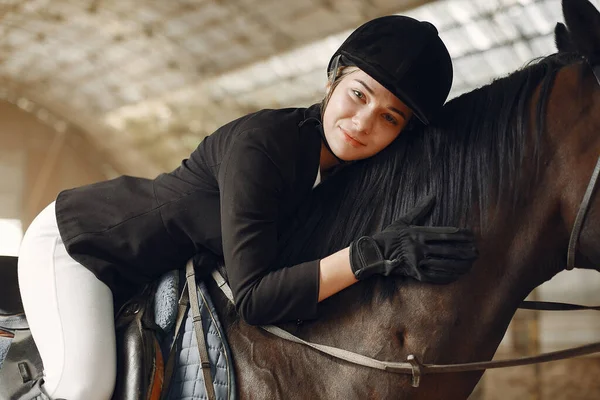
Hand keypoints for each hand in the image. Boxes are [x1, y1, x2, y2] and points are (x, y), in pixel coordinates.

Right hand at [349, 196, 477, 283]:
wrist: (374, 252)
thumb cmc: (389, 236)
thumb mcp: (404, 220)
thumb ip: (420, 209)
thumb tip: (432, 196)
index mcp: (419, 233)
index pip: (446, 234)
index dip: (461, 236)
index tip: (472, 236)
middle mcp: (420, 246)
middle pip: (448, 250)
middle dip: (464, 251)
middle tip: (477, 252)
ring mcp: (418, 260)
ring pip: (444, 263)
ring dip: (459, 264)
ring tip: (471, 264)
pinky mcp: (415, 273)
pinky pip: (435, 275)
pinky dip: (448, 275)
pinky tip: (457, 274)